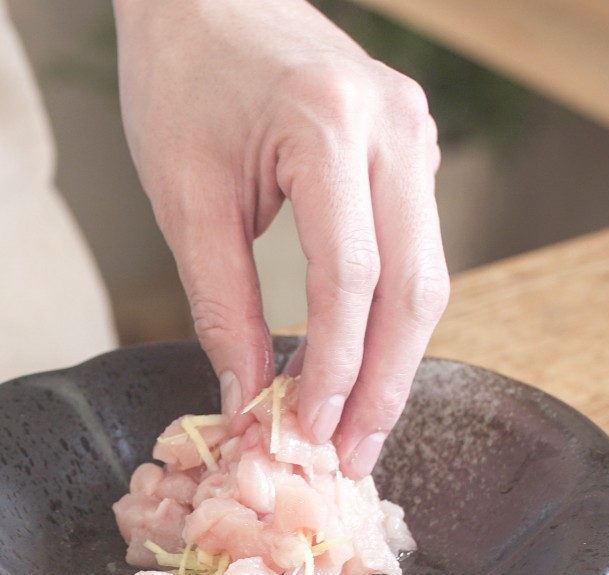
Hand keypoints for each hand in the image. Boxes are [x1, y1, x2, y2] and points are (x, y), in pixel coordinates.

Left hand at [115, 0, 449, 476]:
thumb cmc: (181, 81)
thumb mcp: (185, 199)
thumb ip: (220, 303)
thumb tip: (248, 397)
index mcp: (329, 126)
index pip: (351, 276)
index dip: (334, 367)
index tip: (308, 433)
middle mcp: (393, 126)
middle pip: (413, 286)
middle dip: (381, 384)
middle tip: (350, 459)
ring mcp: (413, 132)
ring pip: (427, 273)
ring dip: (393, 360)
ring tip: (356, 432)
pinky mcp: (411, 145)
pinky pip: (416, 246)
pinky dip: (390, 315)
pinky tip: (361, 366)